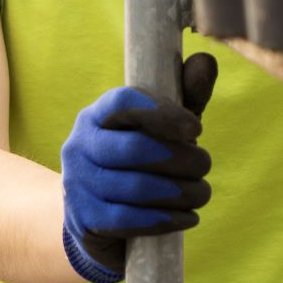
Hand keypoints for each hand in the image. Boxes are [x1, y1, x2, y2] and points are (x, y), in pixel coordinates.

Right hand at [58, 53, 217, 282]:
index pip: (124, 102)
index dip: (163, 113)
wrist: (95, 219)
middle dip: (181, 158)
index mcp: (96, 116)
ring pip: (136, 188)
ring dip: (181, 192)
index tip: (196, 128)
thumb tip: (205, 61)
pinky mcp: (85, 220)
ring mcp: (77, 184)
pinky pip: (129, 220)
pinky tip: (188, 217)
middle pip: (134, 148)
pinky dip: (166, 219)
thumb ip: (184, 98)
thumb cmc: (136, 165)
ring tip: (202, 193)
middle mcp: (79, 146)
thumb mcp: (160, 130)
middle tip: (205, 165)